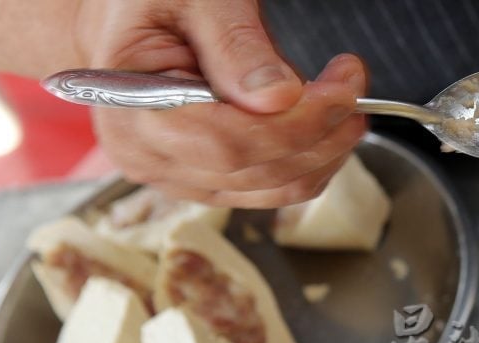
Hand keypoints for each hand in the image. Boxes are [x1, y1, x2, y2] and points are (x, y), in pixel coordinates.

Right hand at [73, 0, 367, 207]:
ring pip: (276, 188)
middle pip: (258, 170)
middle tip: (353, 84)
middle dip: (322, 131)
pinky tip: (323, 120)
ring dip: (325, 148)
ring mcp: (182, 178)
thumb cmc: (150, 0)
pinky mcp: (211, 183)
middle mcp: (151, 157)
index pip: (229, 143)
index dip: (297, 125)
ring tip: (344, 96)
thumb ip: (234, 44)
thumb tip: (280, 97)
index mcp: (134, 111)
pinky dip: (312, 159)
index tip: (344, 91)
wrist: (124, 17)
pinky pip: (275, 188)